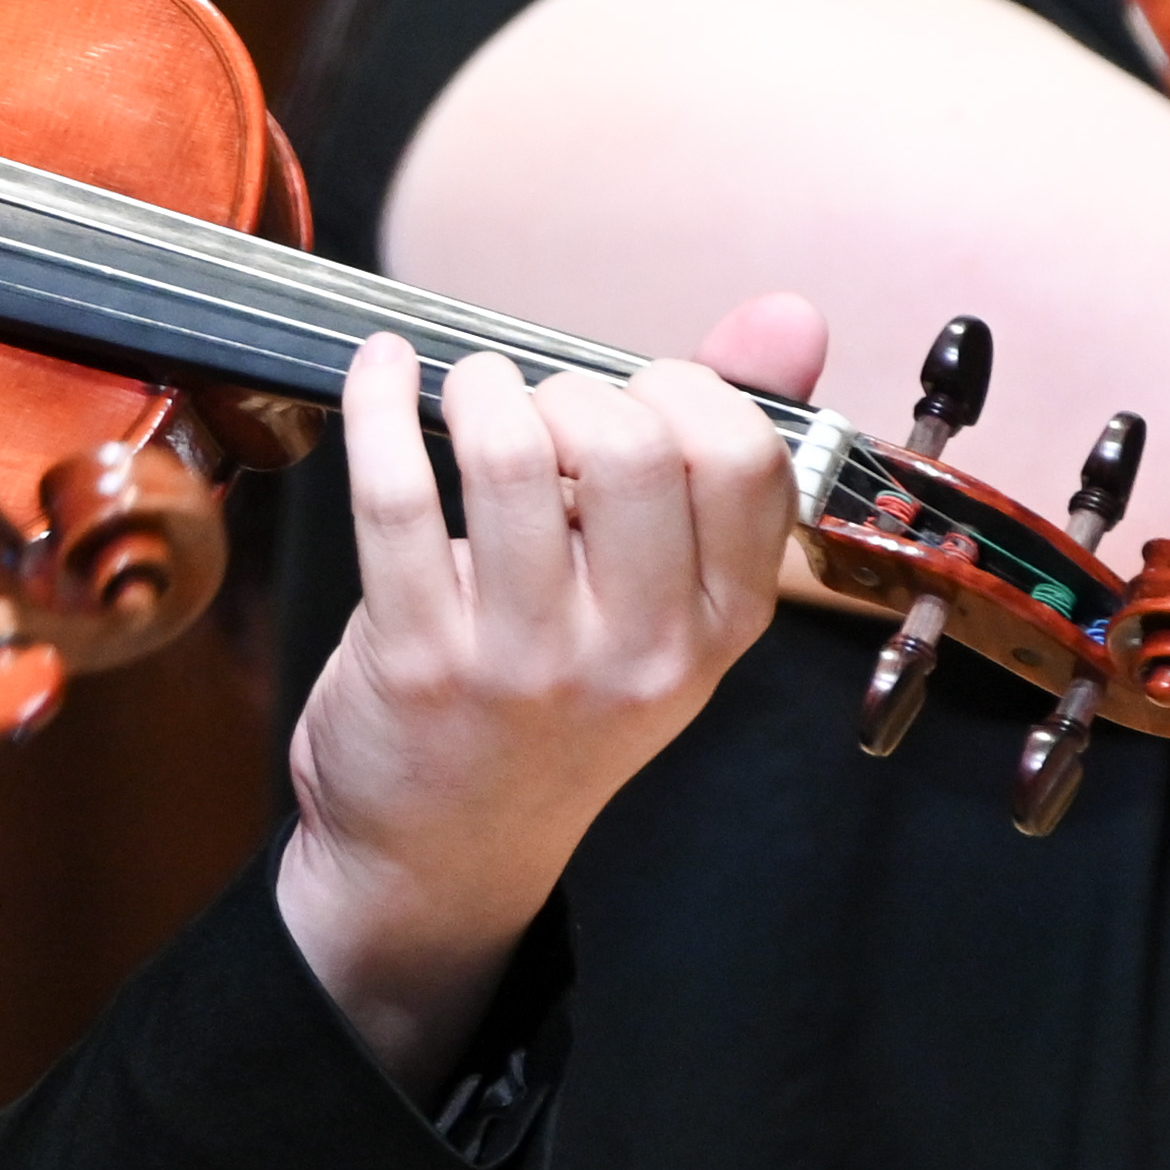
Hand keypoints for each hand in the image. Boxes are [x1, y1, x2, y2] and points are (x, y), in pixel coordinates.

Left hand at [278, 298, 820, 1087]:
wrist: (444, 853)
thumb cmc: (554, 702)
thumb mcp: (663, 604)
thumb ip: (721, 454)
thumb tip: (790, 315)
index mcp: (719, 628)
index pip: (746, 457)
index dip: (683, 391)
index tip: (633, 397)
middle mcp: (637, 651)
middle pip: (630, 443)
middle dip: (572, 391)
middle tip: (536, 413)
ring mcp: (525, 661)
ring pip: (513, 456)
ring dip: (482, 390)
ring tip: (469, 400)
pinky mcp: (415, 659)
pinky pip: (396, 494)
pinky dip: (379, 405)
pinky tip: (383, 375)